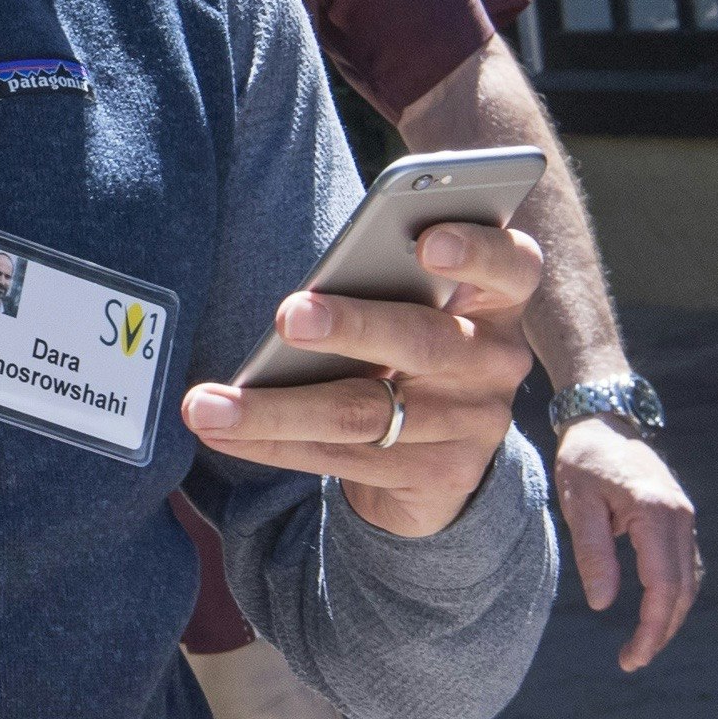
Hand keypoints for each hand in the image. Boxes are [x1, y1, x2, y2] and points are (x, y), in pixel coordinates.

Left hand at [180, 221, 543, 538]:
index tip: (429, 241)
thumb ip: (389, 280)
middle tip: (288, 315)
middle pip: (422, 340)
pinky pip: (340, 457)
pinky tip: (221, 430)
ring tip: (206, 404)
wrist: (444, 457)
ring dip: (276, 408)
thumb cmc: (412, 343)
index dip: (476, 250)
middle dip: (351, 326)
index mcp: (497, 299)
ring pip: (364, 412)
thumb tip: (309, 290)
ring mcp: (470, 425)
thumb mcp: (419, 306)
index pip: (511, 265)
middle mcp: (494, 361)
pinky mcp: (436, 477)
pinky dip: (273, 443)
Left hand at [554, 417, 698, 669]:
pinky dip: (673, 594)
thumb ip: (592, 552)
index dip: (651, 629)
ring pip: (688, 581)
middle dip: (660, 631)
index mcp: (655, 513)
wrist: (603, 418)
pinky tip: (653, 611)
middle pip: (682, 591)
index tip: (631, 658)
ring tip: (640, 645)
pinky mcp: (680, 518)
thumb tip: (604, 605)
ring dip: (669, 616)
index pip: (663, 586)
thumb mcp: (577, 503)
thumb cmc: (584, 458)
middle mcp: (679, 517)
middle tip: (631, 661)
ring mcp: (684, 517)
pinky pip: (684, 566)